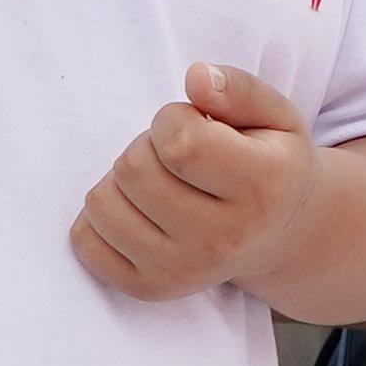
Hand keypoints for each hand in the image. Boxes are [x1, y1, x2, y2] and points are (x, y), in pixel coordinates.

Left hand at [69, 60, 318, 302]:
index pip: (179, 142)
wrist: (281, 235)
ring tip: (160, 182)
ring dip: (121, 179)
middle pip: (133, 169)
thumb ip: (239, 88)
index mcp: (263, 187)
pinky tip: (139, 211)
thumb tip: (195, 77)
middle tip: (177, 156)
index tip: (195, 125)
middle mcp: (225, 238)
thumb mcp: (275, 115)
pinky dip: (101, 216)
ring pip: (102, 202)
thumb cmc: (269, 162)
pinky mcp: (150, 288)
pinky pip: (84, 240)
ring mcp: (185, 270)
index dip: (173, 119)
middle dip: (146, 147)